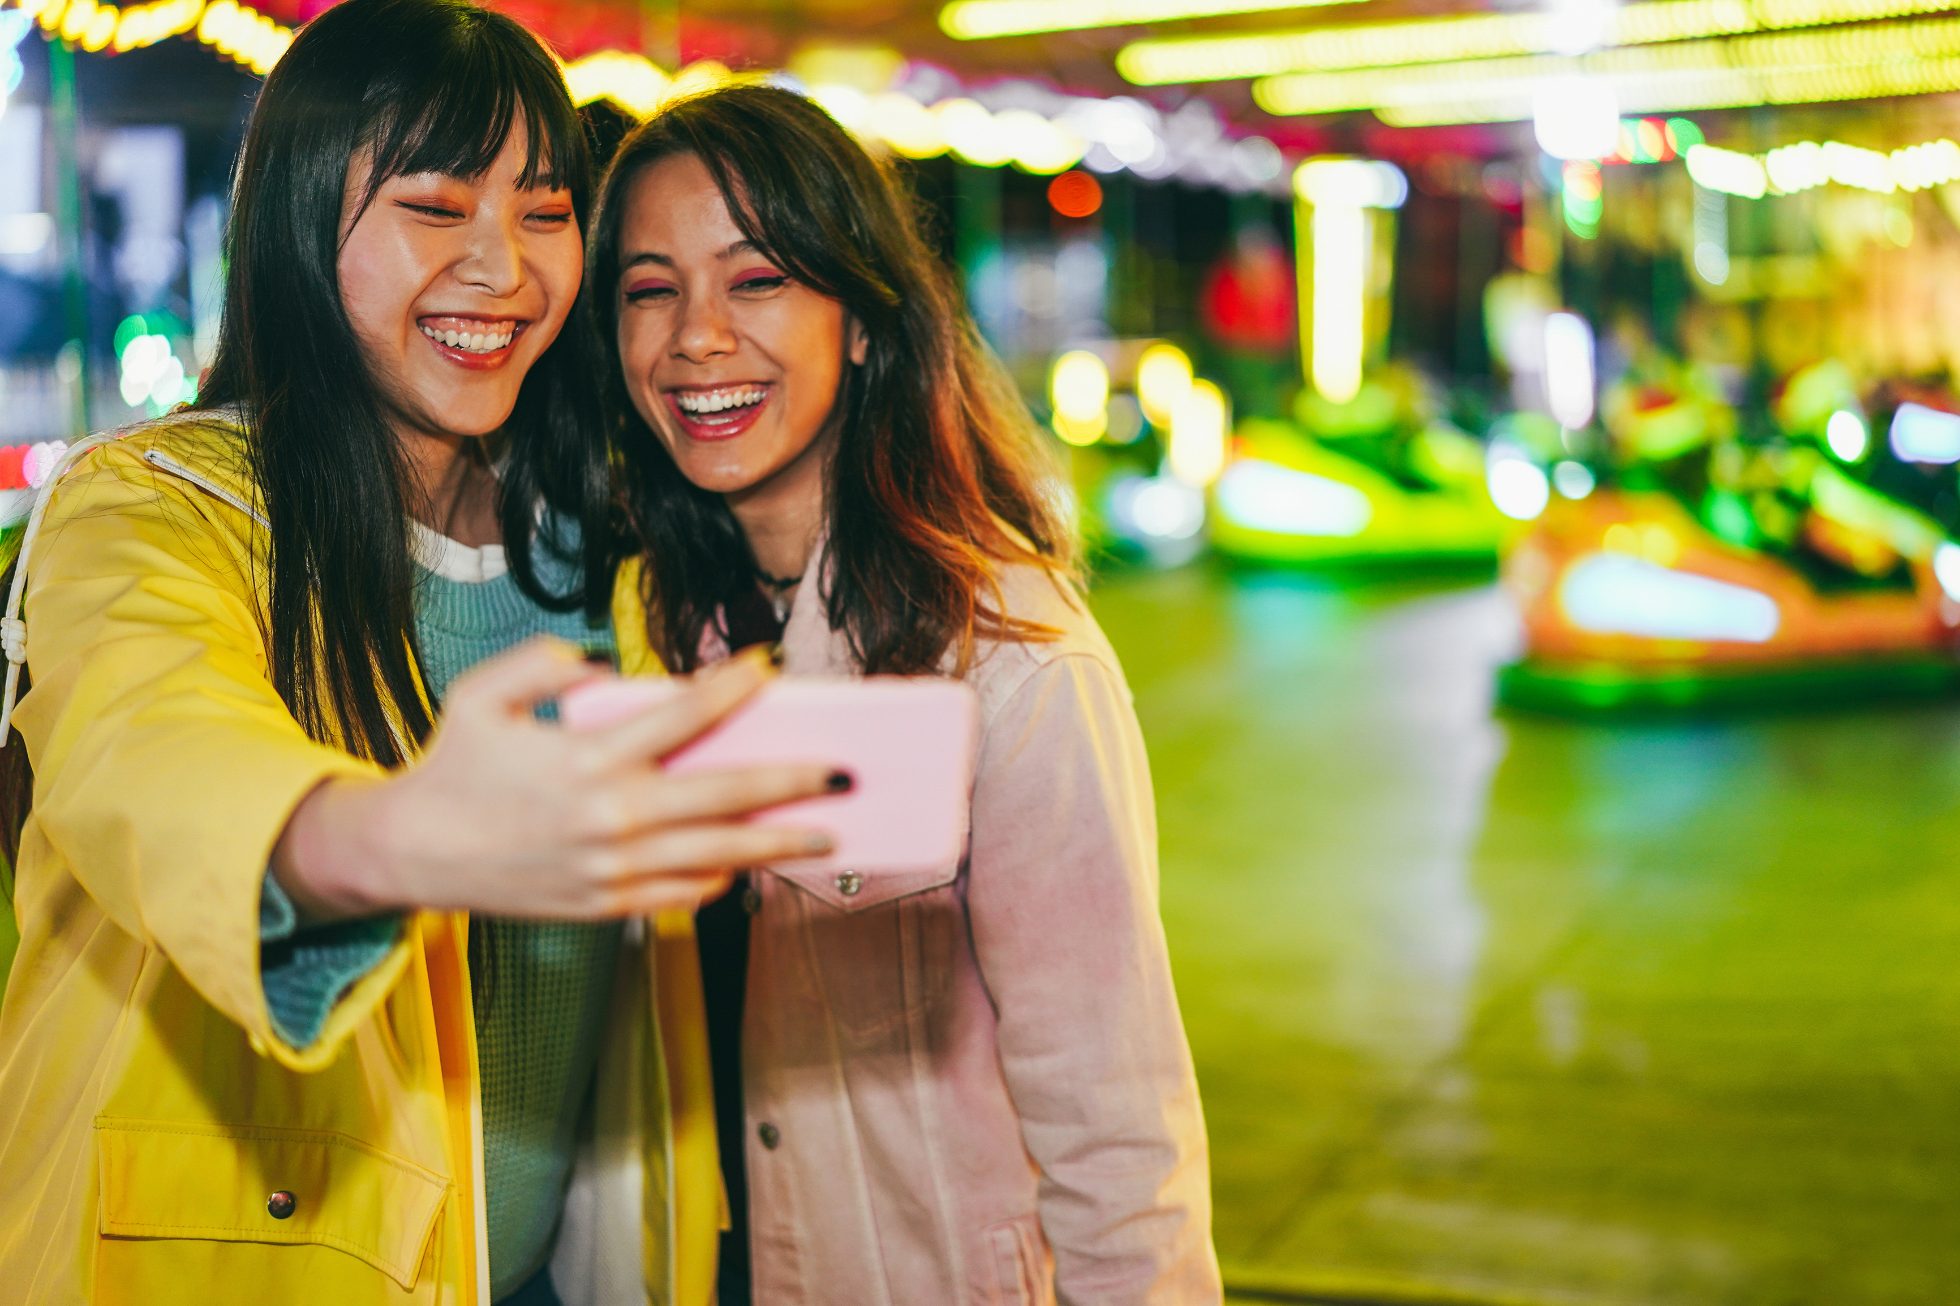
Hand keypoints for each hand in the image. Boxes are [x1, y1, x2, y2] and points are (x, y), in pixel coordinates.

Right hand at [273, 637, 835, 920]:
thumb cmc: (454, 765)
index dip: (733, 688)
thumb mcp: (482, 693)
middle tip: (844, 771)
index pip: (683, 716)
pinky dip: (721, 880)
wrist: (412, 853)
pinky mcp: (606, 905)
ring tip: (829, 833)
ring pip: (717, 856)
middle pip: (725, 795)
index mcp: (589, 759)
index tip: (768, 668)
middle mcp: (611, 818)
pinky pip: (682, 895)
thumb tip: (604, 665)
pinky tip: (750, 864)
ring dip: (779, 844)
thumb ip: (546, 664)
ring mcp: (613, 869)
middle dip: (793, 781)